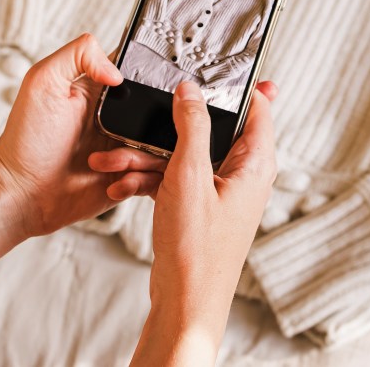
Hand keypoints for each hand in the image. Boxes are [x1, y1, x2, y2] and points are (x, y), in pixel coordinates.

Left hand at [0, 33, 167, 238]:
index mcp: (101, 91)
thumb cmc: (26, 141)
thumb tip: (117, 71)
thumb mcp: (42, 81)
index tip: (159, 87)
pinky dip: (142, 179)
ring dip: (141, 157)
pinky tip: (116, 182)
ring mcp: (126, 148)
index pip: (139, 73)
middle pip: (161, 111)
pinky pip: (156, 175)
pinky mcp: (129, 176)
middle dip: (154, 124)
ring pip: (162, 145)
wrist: (23, 194)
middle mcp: (118, 117)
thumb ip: (78, 55)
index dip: (154, 77)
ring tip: (108, 164)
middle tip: (126, 137)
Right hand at [90, 80, 277, 362]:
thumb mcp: (190, 176)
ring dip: (147, 157)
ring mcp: (221, 191)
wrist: (184, 301)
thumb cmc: (197, 248)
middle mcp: (243, 173)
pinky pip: (174, 178)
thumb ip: (193, 127)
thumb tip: (192, 91)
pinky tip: (120, 183)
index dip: (236, 85)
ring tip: (113, 159)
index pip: (257, 107)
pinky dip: (149, 178)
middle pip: (209, 129)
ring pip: (184, 155)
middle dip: (169, 127)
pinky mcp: (200, 206)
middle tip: (143, 119)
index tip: (212, 66)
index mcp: (255, 162)